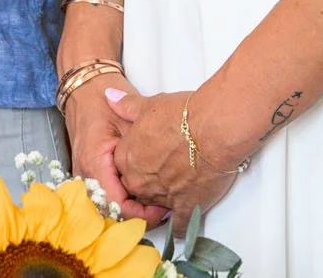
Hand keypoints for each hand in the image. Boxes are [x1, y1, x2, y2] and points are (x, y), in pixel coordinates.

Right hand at [62, 70, 167, 226]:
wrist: (83, 87)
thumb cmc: (103, 99)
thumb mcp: (128, 119)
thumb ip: (143, 146)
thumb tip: (167, 173)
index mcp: (94, 161)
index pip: (116, 203)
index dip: (142, 213)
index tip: (163, 208)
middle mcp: (84, 173)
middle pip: (111, 210)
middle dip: (139, 214)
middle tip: (165, 207)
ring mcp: (84, 174)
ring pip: (108, 205)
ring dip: (131, 207)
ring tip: (157, 202)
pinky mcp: (88, 172)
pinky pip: (105, 195)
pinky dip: (124, 198)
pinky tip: (142, 193)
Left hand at [108, 88, 239, 234]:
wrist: (213, 130)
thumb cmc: (183, 115)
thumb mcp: (150, 105)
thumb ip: (127, 106)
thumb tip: (109, 97)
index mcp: (127, 156)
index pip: (121, 167)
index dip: (134, 162)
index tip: (146, 159)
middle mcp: (140, 180)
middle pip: (135, 187)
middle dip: (145, 182)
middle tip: (161, 172)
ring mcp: (161, 196)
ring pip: (153, 204)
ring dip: (161, 199)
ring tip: (174, 188)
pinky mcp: (185, 207)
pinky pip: (177, 224)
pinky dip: (178, 224)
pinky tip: (180, 222)